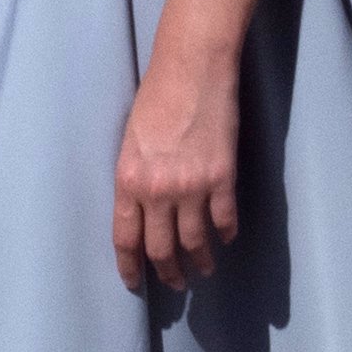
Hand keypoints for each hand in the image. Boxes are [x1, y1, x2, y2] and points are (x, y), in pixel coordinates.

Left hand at [112, 38, 239, 292]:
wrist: (192, 68)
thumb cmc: (156, 97)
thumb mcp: (130, 142)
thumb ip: (135, 179)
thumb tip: (143, 211)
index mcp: (128, 180)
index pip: (125, 238)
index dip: (130, 267)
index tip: (134, 283)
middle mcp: (158, 190)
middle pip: (161, 249)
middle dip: (168, 273)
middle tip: (176, 283)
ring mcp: (192, 186)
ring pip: (194, 241)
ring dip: (200, 261)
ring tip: (203, 269)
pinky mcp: (222, 177)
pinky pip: (224, 219)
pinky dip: (226, 234)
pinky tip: (226, 239)